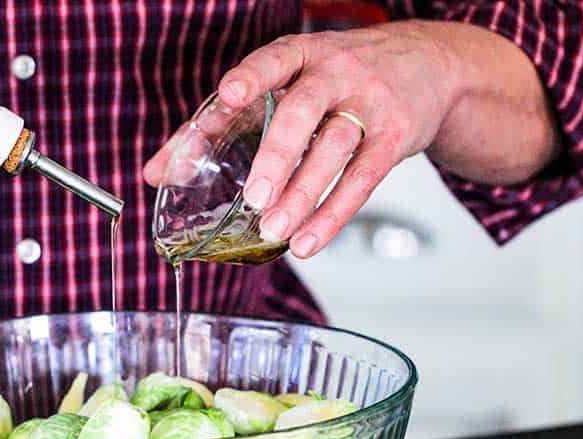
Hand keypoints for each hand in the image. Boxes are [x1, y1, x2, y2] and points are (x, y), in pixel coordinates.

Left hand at [145, 21, 459, 258]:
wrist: (426, 65)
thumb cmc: (335, 79)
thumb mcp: (279, 85)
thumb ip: (217, 125)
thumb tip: (156, 173)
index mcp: (298, 56)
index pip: (271, 61)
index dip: (251, 77)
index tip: (229, 94)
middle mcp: (335, 73)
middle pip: (304, 110)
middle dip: (278, 154)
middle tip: (254, 196)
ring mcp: (369, 103)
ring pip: (335, 149)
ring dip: (303, 194)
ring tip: (273, 230)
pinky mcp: (395, 136)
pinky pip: (364, 179)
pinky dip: (334, 213)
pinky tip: (309, 239)